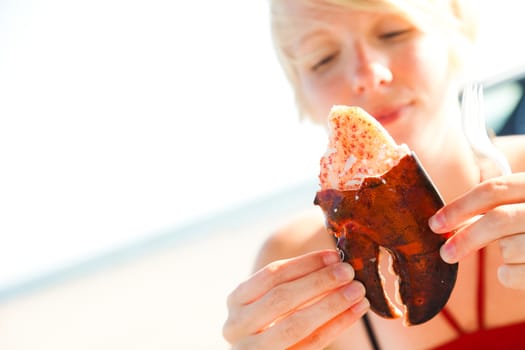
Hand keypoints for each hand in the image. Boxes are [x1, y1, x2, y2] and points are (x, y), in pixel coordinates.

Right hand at [223, 249, 368, 348]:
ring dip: (331, 304)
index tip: (333, 255)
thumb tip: (333, 259)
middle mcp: (237, 325)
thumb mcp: (268, 301)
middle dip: (319, 282)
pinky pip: (311, 345)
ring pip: (296, 324)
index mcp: (236, 300)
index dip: (304, 264)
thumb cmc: (270, 323)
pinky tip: (355, 312)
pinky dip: (336, 326)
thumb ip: (293, 282)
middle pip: (282, 298)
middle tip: (348, 271)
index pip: (270, 275)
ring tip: (357, 291)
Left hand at [429, 173, 524, 289]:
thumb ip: (502, 201)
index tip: (435, 223)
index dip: (460, 206)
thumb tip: (448, 221)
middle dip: (466, 237)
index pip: (495, 189)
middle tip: (444, 253)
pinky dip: (511, 275)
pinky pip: (514, 275)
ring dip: (502, 255)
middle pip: (499, 220)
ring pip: (508, 250)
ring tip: (519, 251)